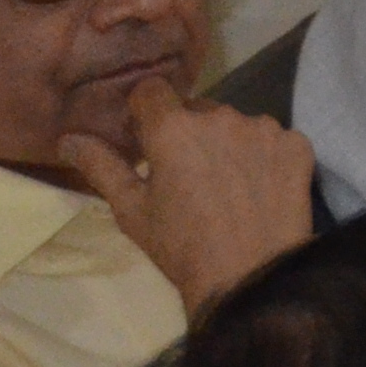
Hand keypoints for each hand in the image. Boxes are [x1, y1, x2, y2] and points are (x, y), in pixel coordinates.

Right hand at [51, 82, 311, 313]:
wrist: (250, 276)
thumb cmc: (180, 246)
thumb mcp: (131, 209)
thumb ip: (101, 166)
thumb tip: (68, 139)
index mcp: (174, 128)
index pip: (152, 90)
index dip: (145, 112)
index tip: (146, 140)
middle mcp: (221, 116)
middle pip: (196, 108)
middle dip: (186, 131)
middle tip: (185, 173)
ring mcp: (264, 128)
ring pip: (236, 123)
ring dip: (226, 142)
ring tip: (223, 185)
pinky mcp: (297, 144)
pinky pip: (272, 139)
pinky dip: (263, 156)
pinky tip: (256, 188)